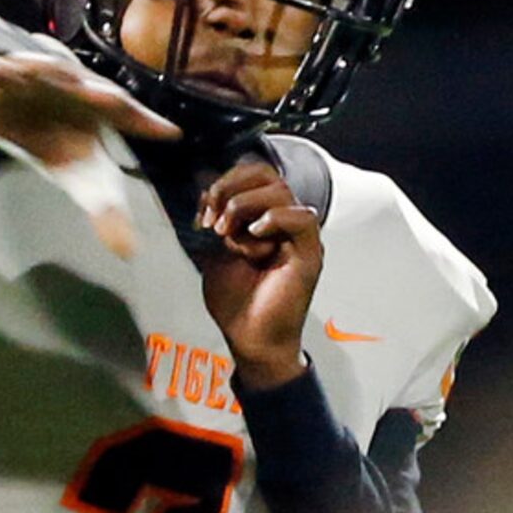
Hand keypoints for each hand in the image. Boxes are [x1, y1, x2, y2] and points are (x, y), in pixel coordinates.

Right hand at [0, 54, 178, 256]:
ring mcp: (34, 74)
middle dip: (95, 91)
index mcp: (100, 108)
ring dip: (39, 69)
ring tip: (41, 75)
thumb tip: (127, 253)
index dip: (147, 123)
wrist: (11, 114)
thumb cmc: (60, 141)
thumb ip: (107, 211)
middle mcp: (71, 85)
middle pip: (87, 86)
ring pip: (40, 69)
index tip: (170, 133)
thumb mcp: (83, 178)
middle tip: (108, 100)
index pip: (130, 114)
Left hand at [195, 160, 322, 389]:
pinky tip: (254, 236)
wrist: (249, 338)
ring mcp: (299, 238)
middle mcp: (284, 222)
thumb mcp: (213, 250)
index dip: (224, 182)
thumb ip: (213, 218)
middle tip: (212, 220)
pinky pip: (302, 218)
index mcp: (264, 217)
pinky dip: (275, 219)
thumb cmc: (236, 300)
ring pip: (281, 191)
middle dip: (230, 189)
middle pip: (267, 175)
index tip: (203, 211)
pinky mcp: (309, 255)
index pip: (253, 174)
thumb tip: (204, 185)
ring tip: (227, 234)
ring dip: (245, 205)